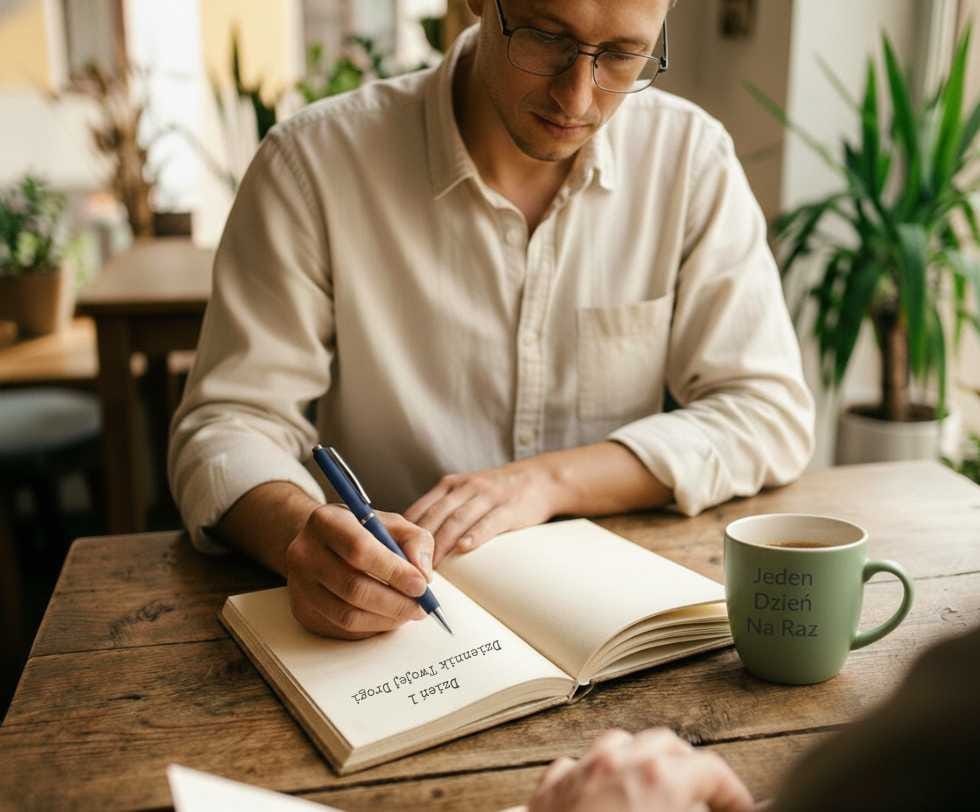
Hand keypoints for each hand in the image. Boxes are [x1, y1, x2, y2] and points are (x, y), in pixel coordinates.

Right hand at [285, 504, 434, 639]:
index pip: (359, 550)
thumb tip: (422, 573)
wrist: (320, 543)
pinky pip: (342, 629)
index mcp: (326, 522)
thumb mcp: (390, 523)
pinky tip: (387, 616)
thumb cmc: (361, 532)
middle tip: (421, 607)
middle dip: (395, 602)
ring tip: (409, 612)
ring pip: (347, 615)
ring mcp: (299, 585)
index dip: (394, 571)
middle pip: (353, 588)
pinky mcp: (303, 611)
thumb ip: (415, 540)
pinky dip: (372, 627)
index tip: (421, 585)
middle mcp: (304, 553)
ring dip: (386, 619)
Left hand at [404, 459, 559, 566]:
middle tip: (406, 568)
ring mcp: (487, 496)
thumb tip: (409, 540)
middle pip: (435, 516)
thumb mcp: (464, 492)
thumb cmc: (496, 493)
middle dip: (418, 543)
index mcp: (449, 485)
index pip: (420, 509)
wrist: (539, 479)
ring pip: (457, 520)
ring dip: (441, 544)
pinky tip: (464, 548)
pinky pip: (489, 521)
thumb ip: (440, 510)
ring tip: (429, 567)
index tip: (393, 555)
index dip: (404, 533)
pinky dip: (475, 535)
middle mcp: (465, 488)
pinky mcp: (509, 508)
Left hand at [527, 728, 753, 811]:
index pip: (713, 771)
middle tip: (704, 802)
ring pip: (620, 745)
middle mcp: (618, 763)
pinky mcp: (550, 790)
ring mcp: (580, 771)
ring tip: (655, 791)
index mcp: (658, 779)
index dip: (735, 794)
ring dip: (643, 762)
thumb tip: (726, 810)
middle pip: (667, 746)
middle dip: (690, 769)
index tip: (742, 811)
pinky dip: (598, 776)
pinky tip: (603, 798)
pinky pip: (580, 766)